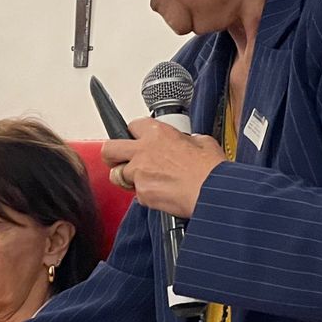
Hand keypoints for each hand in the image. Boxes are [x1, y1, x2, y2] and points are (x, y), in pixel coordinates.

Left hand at [102, 118, 224, 218]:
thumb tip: (188, 142)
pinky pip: (137, 195)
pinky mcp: (142, 193)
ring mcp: (140, 173)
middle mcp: (144, 151)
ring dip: (127, 179)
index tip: (136, 140)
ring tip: (145, 182)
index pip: (132, 126)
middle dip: (111, 156)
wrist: (212, 192)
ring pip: (118, 176)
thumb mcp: (203, 142)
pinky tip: (161, 194)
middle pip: (109, 149)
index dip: (134, 134)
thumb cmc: (210, 170)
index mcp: (158, 133)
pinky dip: (146, 196)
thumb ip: (187, 139)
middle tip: (119, 161)